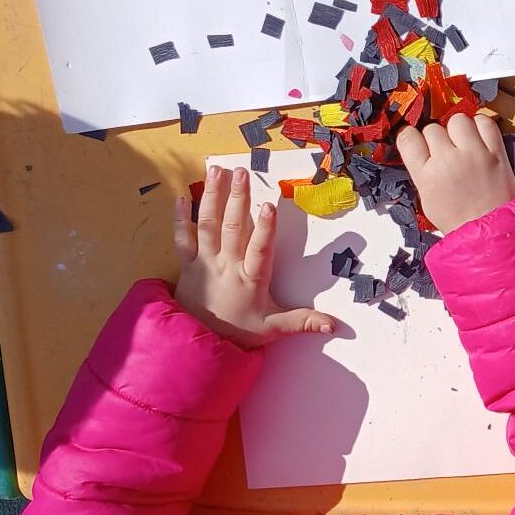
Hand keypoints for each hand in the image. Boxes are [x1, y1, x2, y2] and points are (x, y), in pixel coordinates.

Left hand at [173, 165, 338, 347]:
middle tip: (242, 173)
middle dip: (238, 199)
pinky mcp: (187, 264)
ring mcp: (205, 262)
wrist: (198, 344)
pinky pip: (182, 237)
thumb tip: (333, 325)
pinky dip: (180, 217)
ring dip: (212, 197)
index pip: (260, 250)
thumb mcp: (273, 329)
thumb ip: (303, 322)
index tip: (269, 206)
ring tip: (217, 171)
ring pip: (207, 225)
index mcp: (250, 279)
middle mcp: (226, 266)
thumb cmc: (238, 332)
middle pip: (233, 228)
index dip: (265, 229)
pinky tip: (182, 195)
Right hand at [393, 112, 514, 234]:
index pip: (408, 138)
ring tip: (463, 143)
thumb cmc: (457, 219)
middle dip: (437, 138)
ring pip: (457, 119)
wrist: (489, 232)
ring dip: (458, 129)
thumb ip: (422, 171)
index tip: (418, 142)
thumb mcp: (427, 199)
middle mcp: (447, 160)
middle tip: (446, 152)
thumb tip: (422, 147)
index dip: (412, 138)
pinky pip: (485, 122)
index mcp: (425, 175)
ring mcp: (473, 154)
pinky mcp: (496, 152)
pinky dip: (481, 126)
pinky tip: (478, 139)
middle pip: (433, 128)